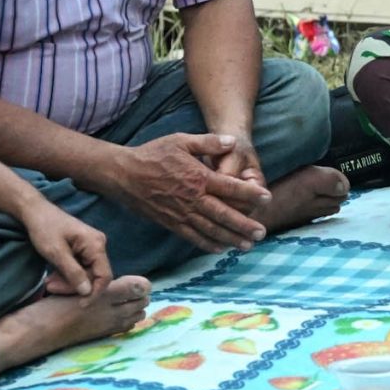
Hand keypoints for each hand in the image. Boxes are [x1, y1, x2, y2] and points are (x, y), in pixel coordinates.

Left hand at [14, 198, 110, 295]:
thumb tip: (87, 292)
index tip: (80, 305)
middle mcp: (99, 245)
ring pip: (86, 273)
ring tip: (49, 283)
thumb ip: (73, 273)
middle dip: (74, 286)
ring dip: (69, 281)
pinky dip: (68, 274)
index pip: (105, 275)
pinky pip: (81, 267)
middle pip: (94, 275)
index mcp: (96, 245)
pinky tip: (53, 276)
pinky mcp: (83, 248)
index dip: (95, 292)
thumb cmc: (45, 229)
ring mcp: (91, 246)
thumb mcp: (56, 253)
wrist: (35, 211)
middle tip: (51, 288)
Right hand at [106, 135, 271, 253]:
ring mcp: (180, 213)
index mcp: (197, 178)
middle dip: (244, 225)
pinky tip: (220, 248)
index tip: (267, 198)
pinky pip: (191, 236)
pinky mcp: (169, 222)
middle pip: (224, 214)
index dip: (250, 193)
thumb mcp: (181, 141)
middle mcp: (191, 198)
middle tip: (262, 233)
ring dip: (230, 238)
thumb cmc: (152, 154)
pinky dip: (206, 243)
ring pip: (210, 229)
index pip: (230, 188)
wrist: (122, 174)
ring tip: (246, 245)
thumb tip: (232, 142)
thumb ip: (208, 142)